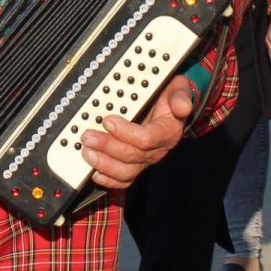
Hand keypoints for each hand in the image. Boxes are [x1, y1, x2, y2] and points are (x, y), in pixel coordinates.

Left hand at [80, 77, 197, 189]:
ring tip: (88, 153)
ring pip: (126, 171)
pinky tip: (95, 173)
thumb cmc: (171, 97)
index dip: (125, 132)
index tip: (108, 121)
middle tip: (88, 137)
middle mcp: (157, 150)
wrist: (171, 107)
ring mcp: (145, 159)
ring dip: (104, 164)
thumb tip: (182, 107)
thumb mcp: (179, 90)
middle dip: (107, 147)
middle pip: (132, 156)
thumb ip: (180, 96)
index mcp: (167, 132)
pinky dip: (109, 180)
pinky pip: (123, 180)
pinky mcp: (135, 164)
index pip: (146, 139)